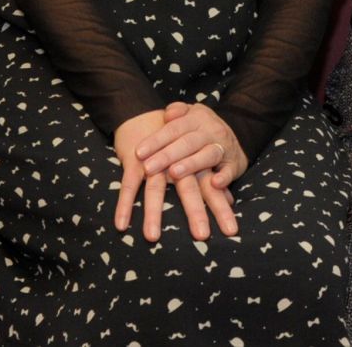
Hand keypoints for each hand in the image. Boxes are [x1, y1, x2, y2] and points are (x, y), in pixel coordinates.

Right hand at [113, 108, 238, 241]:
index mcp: (196, 160)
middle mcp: (177, 161)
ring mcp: (155, 160)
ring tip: (152, 237)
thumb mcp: (197, 154)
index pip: (212, 186)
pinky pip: (128, 183)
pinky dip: (124, 204)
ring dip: (153, 212)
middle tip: (202, 235)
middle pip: (189, 187)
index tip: (231, 230)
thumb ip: (213, 177)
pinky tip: (121, 225)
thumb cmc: (176, 140)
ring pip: (155, 187)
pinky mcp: (134, 159)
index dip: (221, 207)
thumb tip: (230, 199)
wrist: (145, 113)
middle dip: (196, 211)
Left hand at [136, 100, 247, 187]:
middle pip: (187, 143)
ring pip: (208, 155)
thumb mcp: (191, 114)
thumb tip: (167, 114)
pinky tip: (215, 183)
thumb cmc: (203, 129)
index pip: (173, 128)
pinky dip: (224, 177)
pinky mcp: (235, 164)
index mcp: (197, 118)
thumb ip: (177, 111)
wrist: (237, 135)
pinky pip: (230, 171)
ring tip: (175, 172)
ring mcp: (224, 147)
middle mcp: (211, 131)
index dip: (156, 140)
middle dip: (167, 155)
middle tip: (148, 168)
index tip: (138, 153)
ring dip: (192, 164)